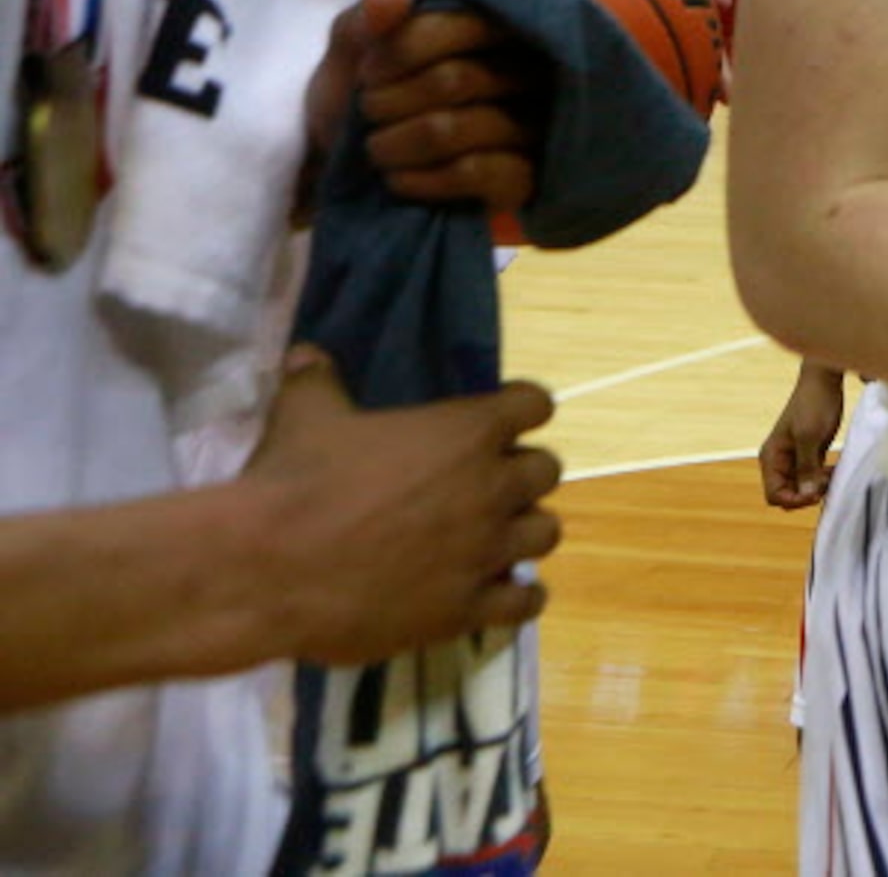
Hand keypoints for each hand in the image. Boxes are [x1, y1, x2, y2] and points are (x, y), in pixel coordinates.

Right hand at [245, 352, 562, 662]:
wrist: (266, 571)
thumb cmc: (293, 483)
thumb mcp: (304, 415)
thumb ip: (318, 381)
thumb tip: (307, 355)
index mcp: (468, 432)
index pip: (535, 405)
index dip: (519, 411)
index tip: (500, 421)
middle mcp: (492, 488)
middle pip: (545, 471)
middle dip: (519, 475)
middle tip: (482, 486)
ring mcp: (486, 552)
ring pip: (545, 533)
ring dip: (521, 531)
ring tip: (488, 539)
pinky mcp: (469, 608)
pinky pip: (527, 602)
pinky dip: (518, 597)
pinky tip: (496, 594)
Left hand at [306, 0, 542, 215]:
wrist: (353, 174)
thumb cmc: (361, 99)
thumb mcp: (350, 52)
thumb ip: (366, 19)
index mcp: (495, 28)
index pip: (468, 24)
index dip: (405, 48)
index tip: (366, 73)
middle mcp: (527, 73)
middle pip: (455, 80)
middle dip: (389, 101)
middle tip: (368, 114)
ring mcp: (530, 128)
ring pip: (454, 128)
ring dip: (395, 143)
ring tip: (376, 149)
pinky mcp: (523, 179)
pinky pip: (474, 172)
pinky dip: (421, 177)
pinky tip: (399, 179)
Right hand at [759, 362, 846, 508]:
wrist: (824, 381)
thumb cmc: (814, 403)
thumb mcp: (809, 436)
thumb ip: (806, 467)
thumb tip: (806, 496)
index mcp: (771, 457)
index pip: (774, 495)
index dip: (794, 500)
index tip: (816, 493)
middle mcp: (779, 461)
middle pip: (788, 494)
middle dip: (807, 494)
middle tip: (826, 481)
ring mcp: (794, 458)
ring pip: (803, 487)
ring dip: (818, 486)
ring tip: (833, 473)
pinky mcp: (809, 454)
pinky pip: (813, 477)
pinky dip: (824, 478)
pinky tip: (835, 469)